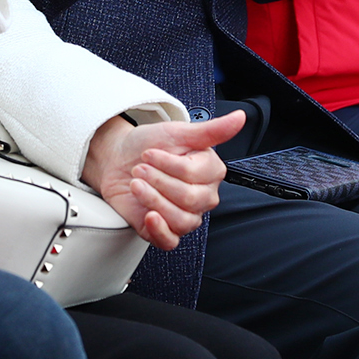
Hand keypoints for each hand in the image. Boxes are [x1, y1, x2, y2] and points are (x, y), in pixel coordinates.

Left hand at [82, 110, 244, 249]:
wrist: (118, 161)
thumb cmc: (149, 146)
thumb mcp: (178, 132)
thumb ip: (212, 130)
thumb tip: (240, 117)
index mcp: (210, 171)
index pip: (196, 174)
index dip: (170, 164)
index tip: (151, 153)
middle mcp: (202, 196)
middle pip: (189, 198)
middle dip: (159, 181)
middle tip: (142, 168)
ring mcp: (185, 215)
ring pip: (181, 219)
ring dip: (153, 199)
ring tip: (137, 184)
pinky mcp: (165, 230)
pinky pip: (171, 241)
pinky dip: (159, 230)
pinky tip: (148, 215)